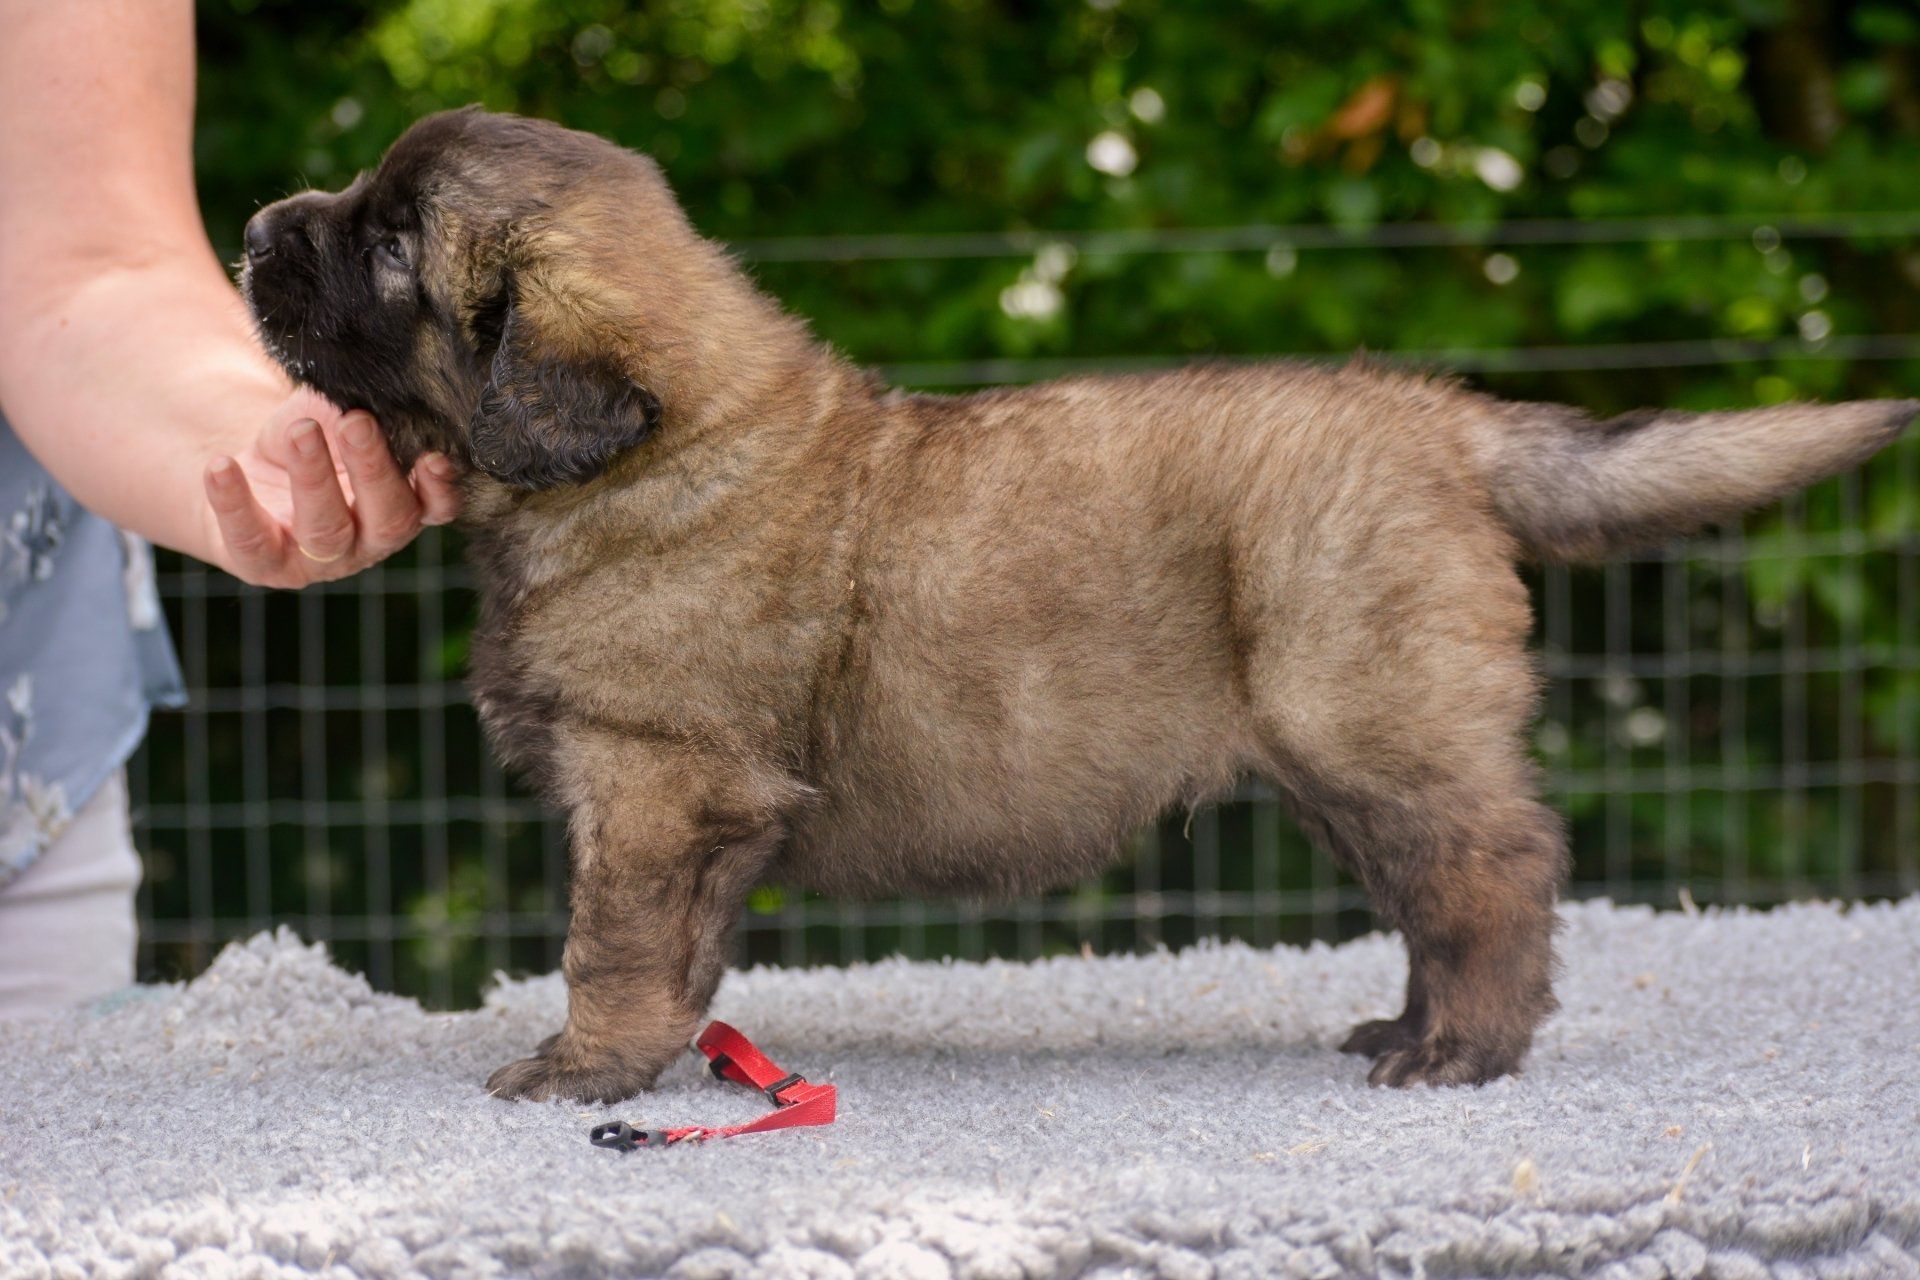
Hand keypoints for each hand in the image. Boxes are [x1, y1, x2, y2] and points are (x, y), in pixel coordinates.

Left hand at [201, 388, 461, 586]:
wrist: (245, 471)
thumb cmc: (306, 439)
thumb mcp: (333, 416)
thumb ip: (358, 408)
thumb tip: (377, 385)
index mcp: (401, 504)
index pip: (435, 507)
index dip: (440, 488)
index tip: (433, 456)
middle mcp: (369, 539)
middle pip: (388, 519)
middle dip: (373, 470)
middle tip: (357, 423)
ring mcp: (319, 559)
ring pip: (326, 530)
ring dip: (314, 479)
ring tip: (300, 431)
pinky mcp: (265, 563)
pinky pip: (251, 540)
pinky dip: (235, 503)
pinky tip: (221, 466)